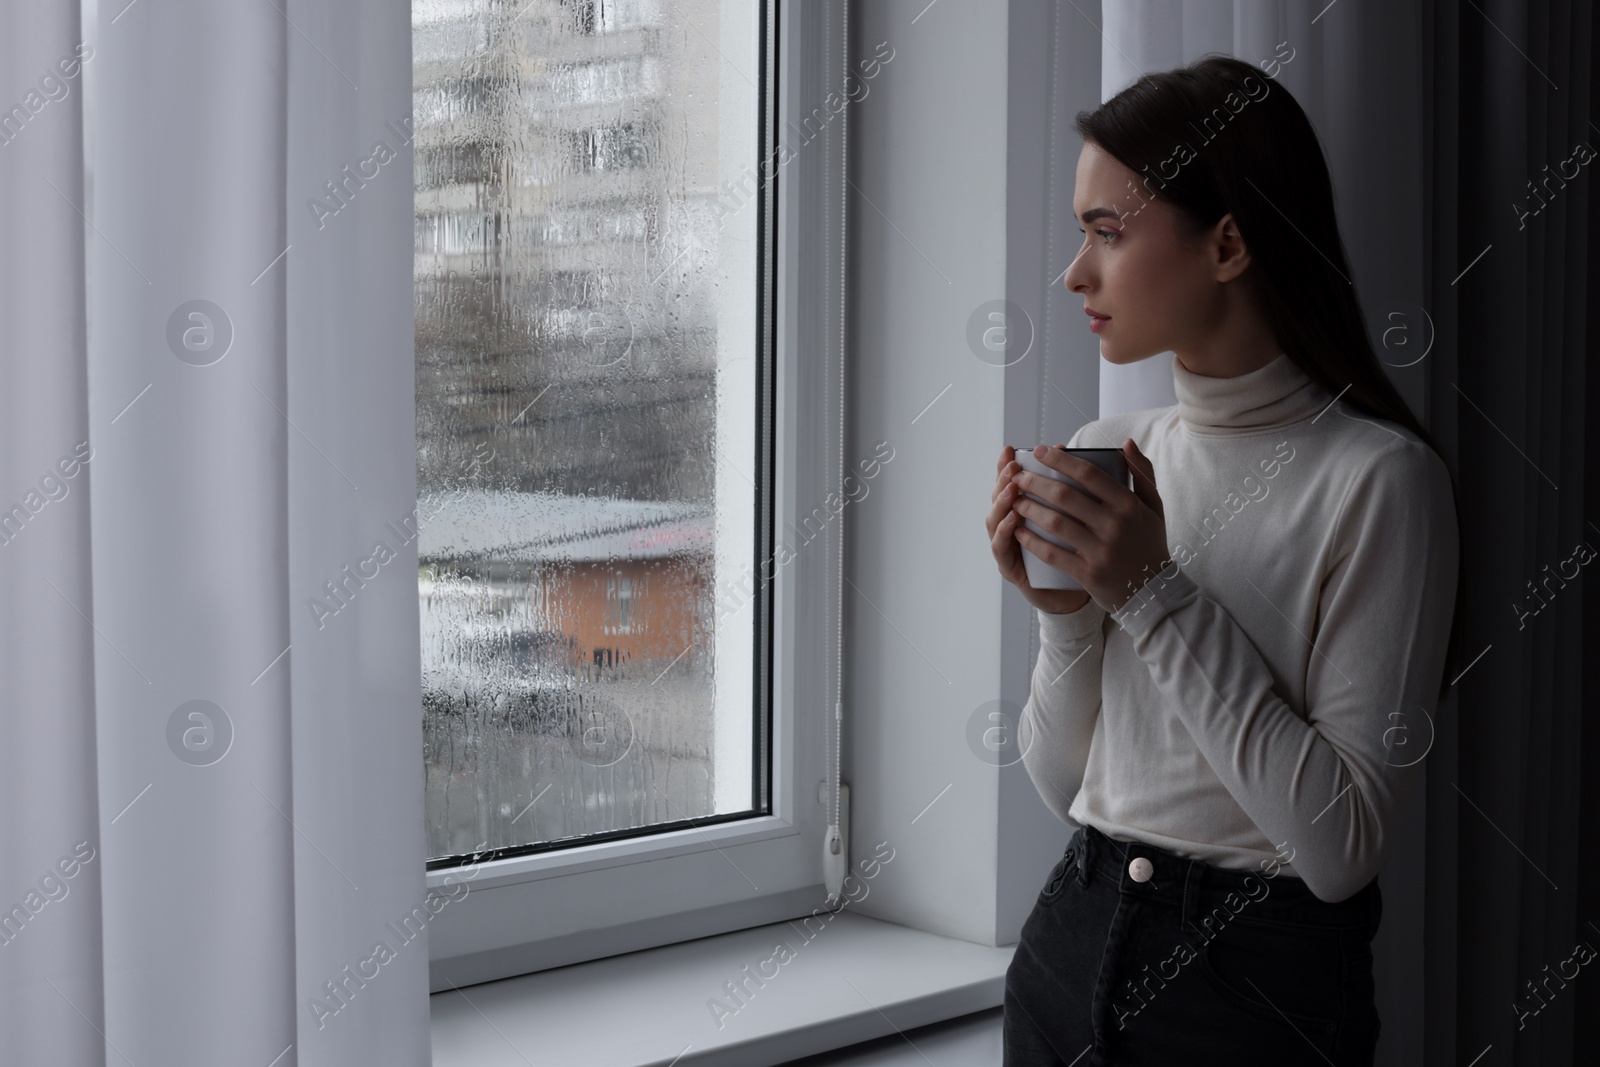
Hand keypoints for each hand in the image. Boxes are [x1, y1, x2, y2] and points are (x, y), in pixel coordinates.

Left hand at [1007, 439, 1171, 613]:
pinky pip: (1053, 554)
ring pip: (1055, 523)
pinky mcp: (1089, 574)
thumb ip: (1141, 473)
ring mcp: (1101, 551)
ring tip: (1015, 501)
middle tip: (1019, 476)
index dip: (1060, 460)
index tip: (1039, 451)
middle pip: (1066, 497)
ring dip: (1030, 509)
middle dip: (1036, 483)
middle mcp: (1115, 526)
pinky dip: (1033, 541)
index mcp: (1129, 506)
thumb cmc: (1148, 543)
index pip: (1089, 474)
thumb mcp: (1153, 507)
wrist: (1153, 592)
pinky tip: (1019, 531)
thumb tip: (1127, 443)